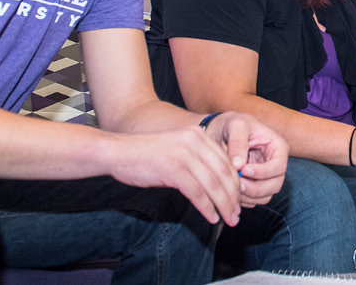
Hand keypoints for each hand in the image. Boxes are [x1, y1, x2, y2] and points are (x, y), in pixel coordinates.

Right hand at [104, 127, 242, 225]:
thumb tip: (217, 185)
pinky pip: (197, 192)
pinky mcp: (173, 169)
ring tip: (228, 219)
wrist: (117, 152)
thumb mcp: (176, 150)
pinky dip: (207, 208)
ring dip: (224, 205)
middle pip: (224, 173)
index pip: (226, 162)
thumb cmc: (145, 156)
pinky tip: (211, 217)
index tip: (238, 201)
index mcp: (198, 135)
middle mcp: (195, 141)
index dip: (235, 184)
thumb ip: (197, 160)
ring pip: (213, 184)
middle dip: (233, 197)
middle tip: (237, 214)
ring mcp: (184, 154)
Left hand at [203, 112, 287, 206]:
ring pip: (266, 196)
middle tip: (238, 184)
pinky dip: (244, 200)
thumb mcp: (236, 125)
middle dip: (256, 188)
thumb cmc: (233, 124)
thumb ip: (238, 142)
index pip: (279, 166)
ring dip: (249, 196)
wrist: (222, 132)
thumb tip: (238, 165)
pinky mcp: (256, 187)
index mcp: (278, 148)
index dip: (264, 172)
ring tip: (232, 187)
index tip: (245, 170)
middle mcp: (275, 165)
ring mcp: (267, 178)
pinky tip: (231, 190)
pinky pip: (255, 200)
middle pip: (275, 185)